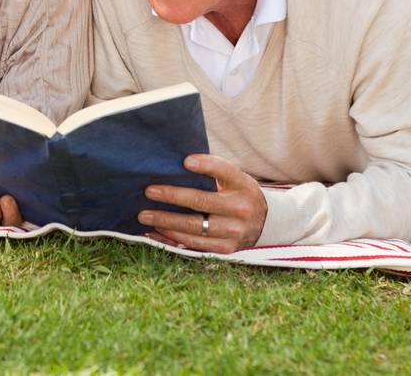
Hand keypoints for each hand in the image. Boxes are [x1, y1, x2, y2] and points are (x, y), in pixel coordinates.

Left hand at [136, 154, 266, 253]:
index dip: (206, 165)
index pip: (224, 171)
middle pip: (201, 202)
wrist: (265, 224)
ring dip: (166, 221)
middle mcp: (241, 209)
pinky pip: (195, 244)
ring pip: (194, 227)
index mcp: (243, 185)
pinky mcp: (226, 249)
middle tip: (149, 192)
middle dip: (172, 197)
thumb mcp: (235, 179)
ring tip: (145, 215)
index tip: (185, 161)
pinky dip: (173, 238)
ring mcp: (234, 232)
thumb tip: (176, 165)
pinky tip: (156, 231)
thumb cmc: (238, 194)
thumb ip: (213, 172)